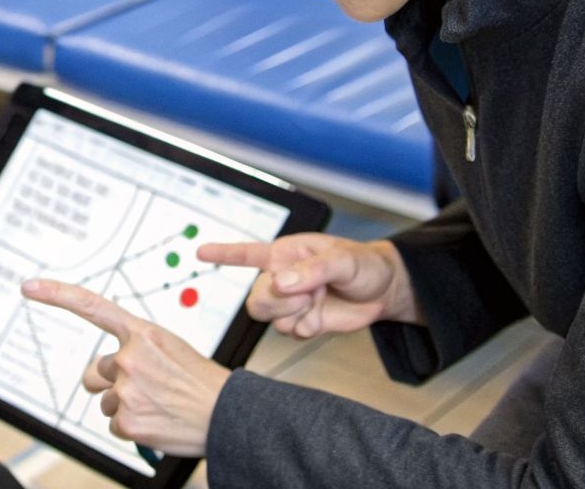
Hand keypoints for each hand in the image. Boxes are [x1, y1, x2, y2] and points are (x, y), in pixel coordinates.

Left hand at [20, 278, 229, 456]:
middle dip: (110, 381)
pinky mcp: (127, 421)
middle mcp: (129, 357)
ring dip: (124, 404)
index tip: (30, 287)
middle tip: (144, 387)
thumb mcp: (168, 349)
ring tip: (158, 404)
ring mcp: (127, 390)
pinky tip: (157, 421)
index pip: (92, 306)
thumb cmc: (199, 381)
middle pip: (95, 371)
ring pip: (105, 400)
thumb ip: (132, 351)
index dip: (57, 295)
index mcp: (142, 333)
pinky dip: (132, 427)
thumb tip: (96, 374)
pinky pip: (114, 424)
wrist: (226, 414)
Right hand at [200, 234, 419, 337]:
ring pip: (268, 318)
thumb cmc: (364, 264)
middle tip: (308, 294)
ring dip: (294, 315)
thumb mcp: (344, 259)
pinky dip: (305, 328)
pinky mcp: (301, 322)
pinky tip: (320, 317)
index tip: (200, 251)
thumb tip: (280, 283)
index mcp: (285, 254)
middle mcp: (281, 278)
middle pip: (255, 298)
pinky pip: (288, 332)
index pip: (247, 253)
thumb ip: (312, 270)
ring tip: (317, 302)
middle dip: (278, 302)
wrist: (384, 292)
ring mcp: (290, 303)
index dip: (223, 254)